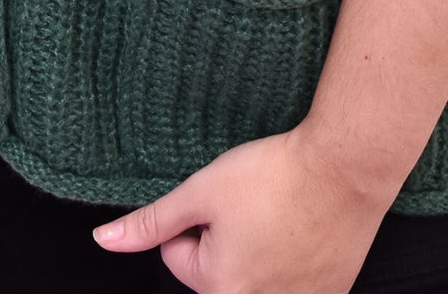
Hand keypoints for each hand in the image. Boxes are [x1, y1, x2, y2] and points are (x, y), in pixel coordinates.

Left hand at [91, 125, 393, 293]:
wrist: (344, 166)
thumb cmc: (273, 176)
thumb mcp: (201, 191)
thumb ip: (151, 223)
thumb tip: (103, 241)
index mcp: (221, 290)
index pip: (180, 257)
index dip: (197, 219)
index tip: (226, 199)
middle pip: (217, 272)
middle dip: (225, 238)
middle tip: (253, 204)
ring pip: (255, 274)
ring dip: (259, 248)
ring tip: (278, 214)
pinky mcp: (330, 293)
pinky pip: (294, 281)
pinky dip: (293, 256)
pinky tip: (302, 227)